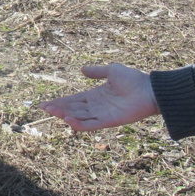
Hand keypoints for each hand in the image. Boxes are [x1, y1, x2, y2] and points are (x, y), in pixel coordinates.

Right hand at [41, 64, 160, 130]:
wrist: (150, 90)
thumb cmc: (134, 80)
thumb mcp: (112, 71)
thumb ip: (96, 71)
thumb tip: (82, 70)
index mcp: (96, 95)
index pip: (74, 100)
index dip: (60, 102)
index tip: (46, 103)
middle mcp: (96, 106)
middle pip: (73, 109)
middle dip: (58, 109)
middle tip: (44, 107)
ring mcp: (102, 115)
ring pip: (79, 117)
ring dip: (65, 115)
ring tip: (53, 112)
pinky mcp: (108, 121)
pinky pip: (91, 125)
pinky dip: (79, 124)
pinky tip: (68, 120)